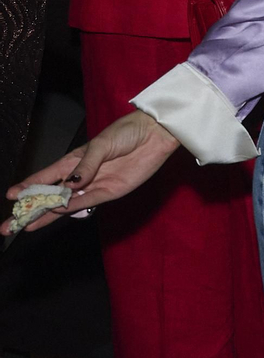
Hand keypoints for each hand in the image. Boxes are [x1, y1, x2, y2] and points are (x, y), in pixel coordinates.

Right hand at [3, 112, 180, 234]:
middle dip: (32, 208)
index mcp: (74, 160)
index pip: (46, 175)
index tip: (11, 197)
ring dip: (47, 214)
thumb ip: (85, 166)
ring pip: (66, 203)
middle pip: (52, 194)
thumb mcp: (101, 145)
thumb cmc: (126, 132)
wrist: (156, 134)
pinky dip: (72, 208)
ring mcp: (95, 185)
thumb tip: (69, 184)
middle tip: (10, 224)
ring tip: (28, 225)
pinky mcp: (111, 192)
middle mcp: (81, 175)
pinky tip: (55, 213)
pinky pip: (88, 201)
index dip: (28, 186)